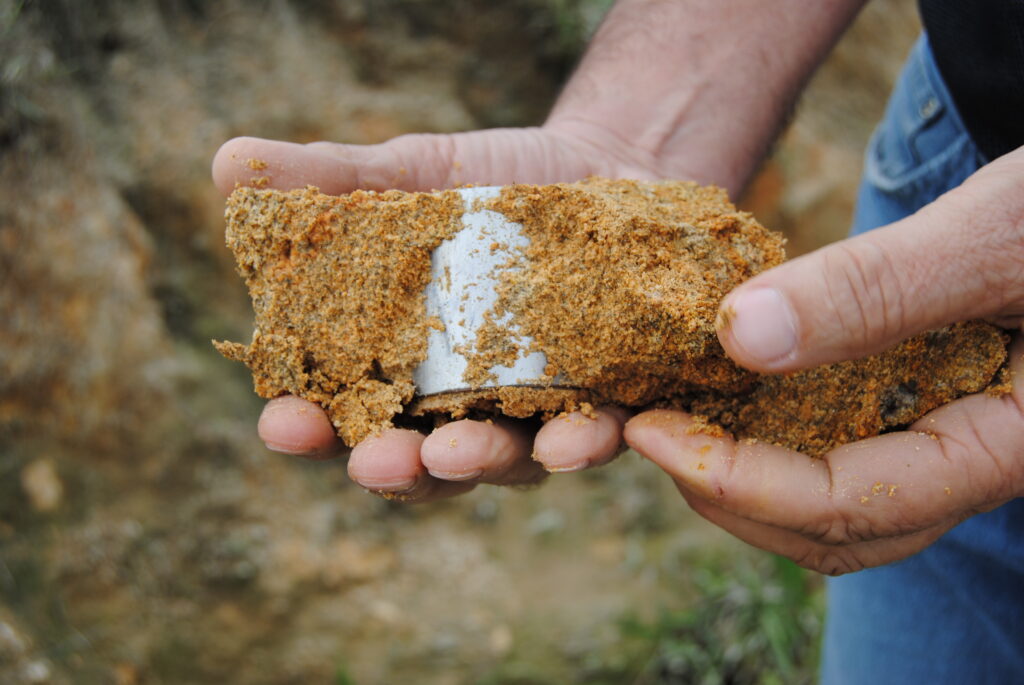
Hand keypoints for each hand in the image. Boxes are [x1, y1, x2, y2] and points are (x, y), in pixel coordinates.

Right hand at [212, 125, 645, 500]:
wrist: (607, 162)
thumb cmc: (495, 182)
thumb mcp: (414, 177)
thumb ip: (334, 181)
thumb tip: (226, 165)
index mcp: (401, 365)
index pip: (342, 414)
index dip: (308, 427)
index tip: (282, 423)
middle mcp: (464, 406)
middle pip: (421, 463)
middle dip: (396, 469)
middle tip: (377, 463)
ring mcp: (536, 413)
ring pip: (507, 463)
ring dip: (482, 464)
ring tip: (462, 451)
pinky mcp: (607, 401)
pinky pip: (596, 437)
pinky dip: (584, 442)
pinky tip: (577, 435)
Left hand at [626, 147, 1023, 572]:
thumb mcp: (990, 235)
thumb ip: (878, 290)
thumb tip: (738, 337)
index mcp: (1001, 446)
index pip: (850, 504)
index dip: (735, 481)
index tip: (646, 430)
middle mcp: (971, 464)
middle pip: (835, 529)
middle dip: (728, 495)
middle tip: (645, 429)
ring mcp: (950, 441)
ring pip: (838, 503)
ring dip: (745, 477)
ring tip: (674, 414)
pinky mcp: (930, 408)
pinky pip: (848, 450)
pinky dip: (778, 434)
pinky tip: (730, 386)